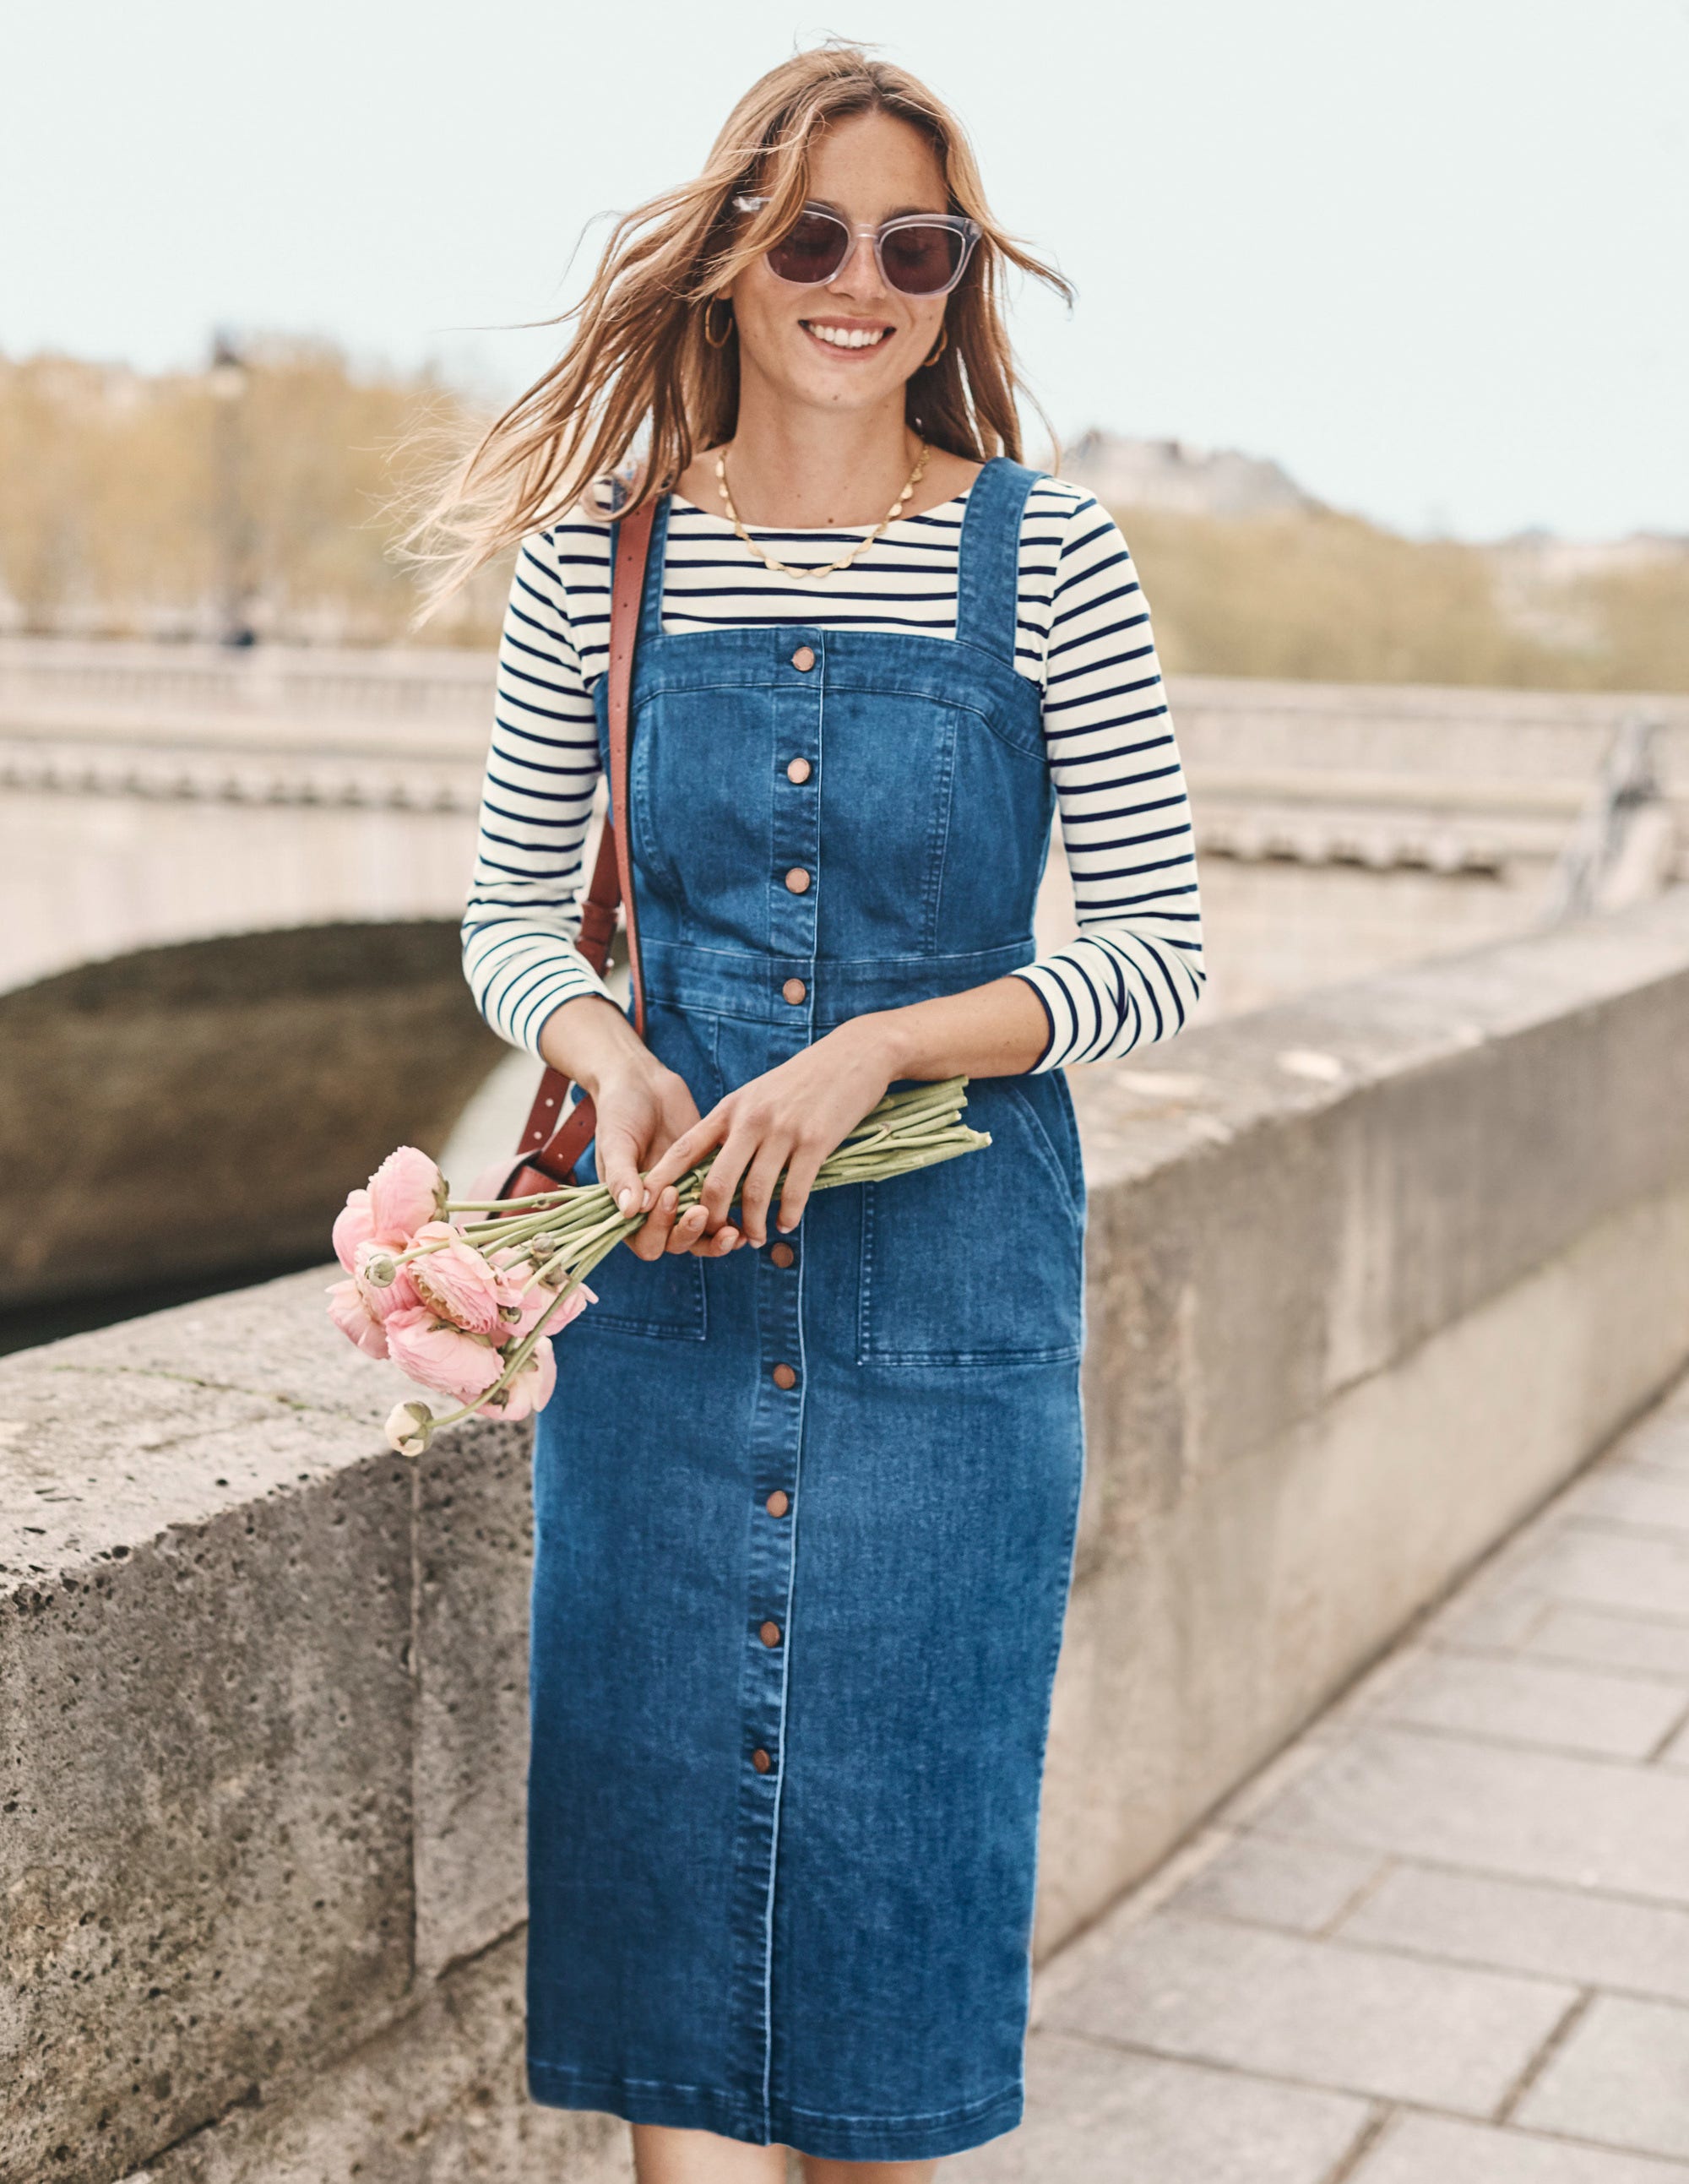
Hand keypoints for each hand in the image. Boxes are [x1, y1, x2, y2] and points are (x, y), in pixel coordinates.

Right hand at [590, 1054, 744, 1260]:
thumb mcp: (615, 1140)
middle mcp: (654, 1211)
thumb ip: (622, 1176)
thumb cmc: (621, 1110)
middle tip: (703, 1212)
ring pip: (701, 1236)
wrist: (643, 1083)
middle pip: (676, 1243)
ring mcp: (681, 1199)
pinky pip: (720, 1210)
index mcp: (628, 1207)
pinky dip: (733, 1217)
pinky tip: (748, 1212)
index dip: (659, 1229)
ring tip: (734, 1230)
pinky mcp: (705, 1182)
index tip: (670, 1196)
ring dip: (716, 1237)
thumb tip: (630, 1210)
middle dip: (691, 1233)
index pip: (645, 1240)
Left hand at [641, 1018, 897, 1245]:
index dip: (664, 1181)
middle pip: (717, 1182)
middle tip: (716, 1236)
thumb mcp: (757, 1095)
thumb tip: (714, 1171)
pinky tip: (786, 1223)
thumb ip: (734, 1127)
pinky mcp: (816, 1141)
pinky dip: (788, 1214)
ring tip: (755, 1238)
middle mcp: (751, 1120)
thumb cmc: (802, 1080)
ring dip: (753, 1224)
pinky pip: (794, 1190)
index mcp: (730, 1109)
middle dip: (712, 1218)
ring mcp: (783, 1131)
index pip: (686, 1149)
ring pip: (755, 1192)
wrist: (852, 1055)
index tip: (646, 1207)